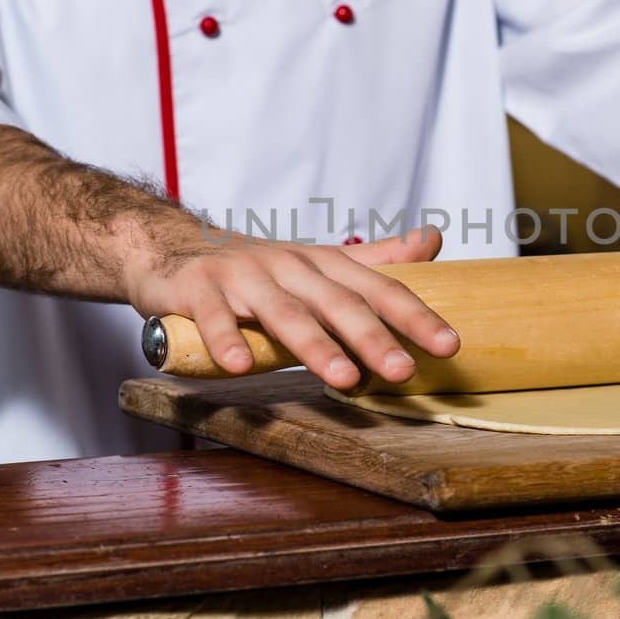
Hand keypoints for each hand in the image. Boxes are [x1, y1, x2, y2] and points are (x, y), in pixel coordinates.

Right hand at [125, 225, 460, 388]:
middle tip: (402, 371)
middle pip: (337, 303)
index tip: (448, 345)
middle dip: (372, 337)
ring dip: (314, 345)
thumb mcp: (319, 261)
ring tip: (342, 378)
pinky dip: (225, 339)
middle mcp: (288, 266)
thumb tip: (434, 240)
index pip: (377, 289)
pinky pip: (214, 316)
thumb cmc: (258, 267)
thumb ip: (375, 260)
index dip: (414, 316)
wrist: (171, 244)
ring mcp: (243, 276)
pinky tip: (236, 366)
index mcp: (322, 264)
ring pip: (284, 312)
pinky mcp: (197, 289)